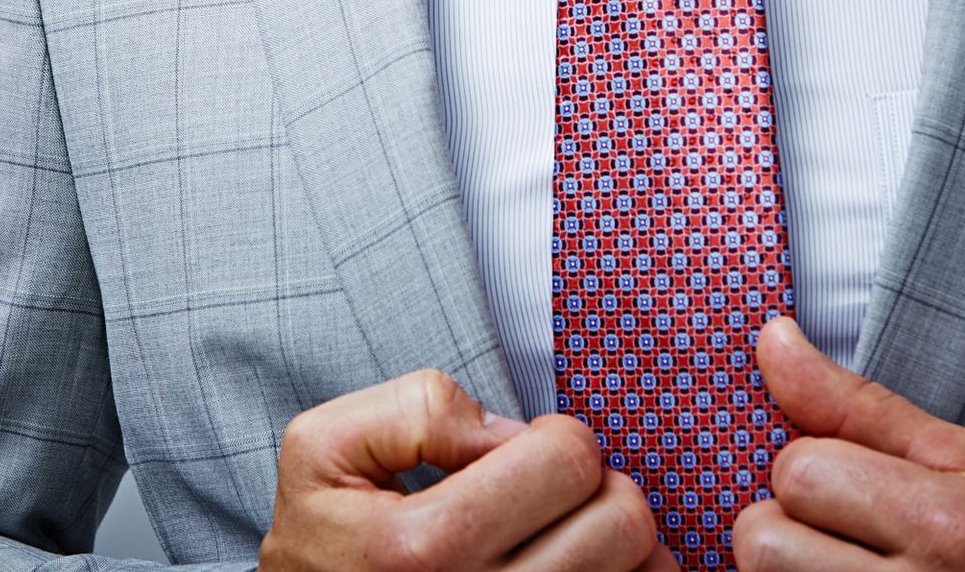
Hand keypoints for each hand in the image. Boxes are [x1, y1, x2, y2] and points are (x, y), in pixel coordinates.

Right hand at [259, 366, 681, 570]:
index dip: (552, 439)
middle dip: (594, 486)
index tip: (519, 456)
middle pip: (622, 520)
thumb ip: (415, 408)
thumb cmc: (325, 543)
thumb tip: (505, 433)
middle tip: (549, 494)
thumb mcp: (322, 448)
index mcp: (424, 547)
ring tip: (562, 536)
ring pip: (642, 571)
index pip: (568, 460)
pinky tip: (579, 567)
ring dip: (614, 540)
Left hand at [732, 316, 964, 569]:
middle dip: (790, 526)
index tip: (858, 480)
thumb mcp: (960, 455)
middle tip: (850, 531)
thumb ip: (854, 403)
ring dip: (795, 568)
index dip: (815, 466)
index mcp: (948, 526)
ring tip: (853, 564)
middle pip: (763, 545)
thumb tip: (773, 338)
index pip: (798, 473)